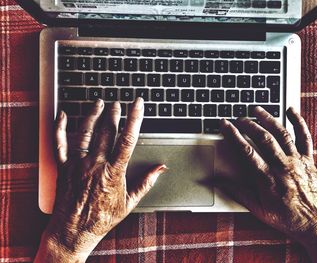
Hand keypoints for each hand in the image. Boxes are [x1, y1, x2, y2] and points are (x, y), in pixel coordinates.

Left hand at [35, 98, 166, 262]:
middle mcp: (95, 164)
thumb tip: (161, 169)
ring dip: (93, 115)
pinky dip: (61, 128)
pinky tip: (64, 116)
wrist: (74, 231)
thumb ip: (146, 183)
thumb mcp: (130, 202)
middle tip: (117, 103)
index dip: (134, 118)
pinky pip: (60, 143)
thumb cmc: (102, 218)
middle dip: (113, 113)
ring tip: (98, 103)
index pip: (127, 139)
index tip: (137, 104)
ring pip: (86, 132)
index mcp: (114, 171)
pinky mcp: (64, 167)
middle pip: (107, 131)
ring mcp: (78, 164)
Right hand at [218, 107, 316, 262]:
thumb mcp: (258, 209)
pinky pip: (305, 137)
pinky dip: (299, 122)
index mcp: (268, 178)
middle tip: (239, 118)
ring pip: (282, 134)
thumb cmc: (286, 218)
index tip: (225, 125)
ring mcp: (297, 161)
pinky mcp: (309, 160)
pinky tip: (292, 111)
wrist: (315, 223)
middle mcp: (283, 167)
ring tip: (257, 110)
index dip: (233, 135)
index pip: (247, 151)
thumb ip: (238, 193)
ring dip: (268, 119)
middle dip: (249, 124)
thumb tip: (218, 182)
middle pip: (264, 138)